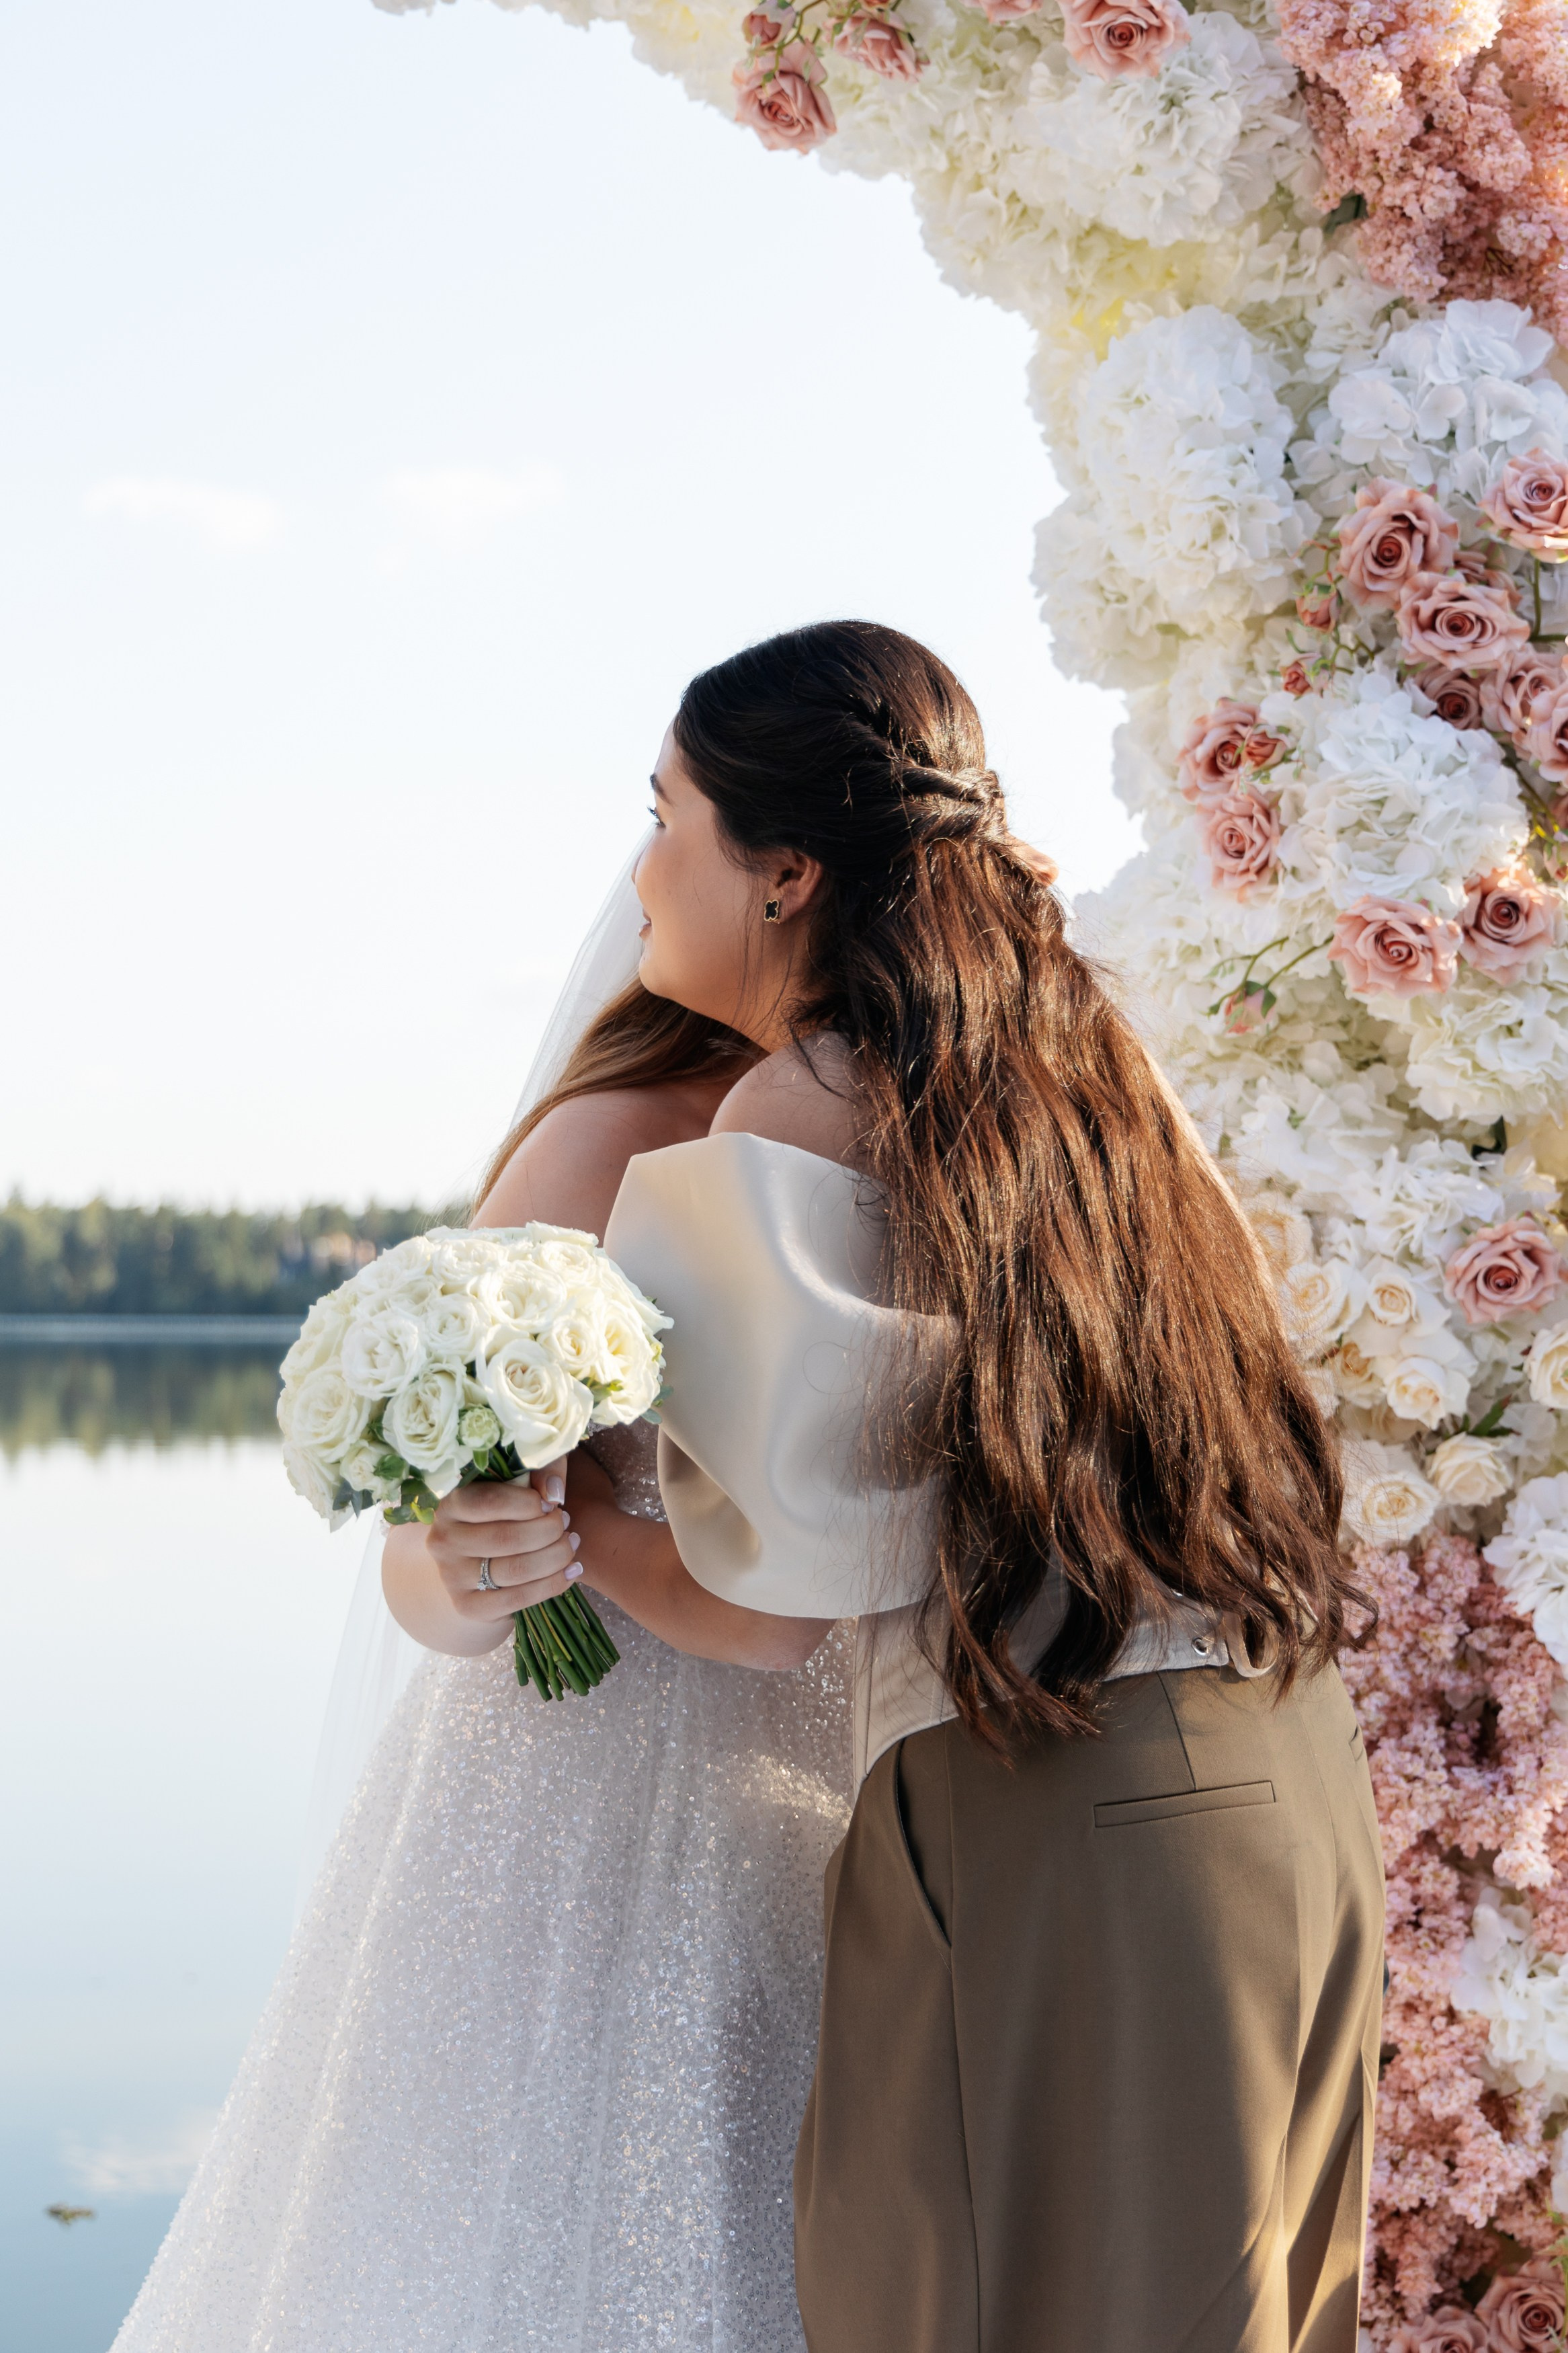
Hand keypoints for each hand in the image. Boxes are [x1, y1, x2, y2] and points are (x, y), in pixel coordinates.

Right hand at [425, 1477, 580, 1623]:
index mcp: (449, 1504)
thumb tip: (554, 1492)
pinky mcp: (469, 1606)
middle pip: (506, 1538)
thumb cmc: (504, 1515)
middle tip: (566, 1523)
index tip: (551, 1503)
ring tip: (571, 1543)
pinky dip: (553, 1584)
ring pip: (516, 1569)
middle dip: (549, 1530)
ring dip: (556, 1556)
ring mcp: (452, 1577)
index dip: (528, 1502)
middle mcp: (443, 1541)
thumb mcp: (519, 1483)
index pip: (488, 1501)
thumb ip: (539, 1471)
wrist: (479, 1565)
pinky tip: (571, 1571)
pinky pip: (519, 1598)